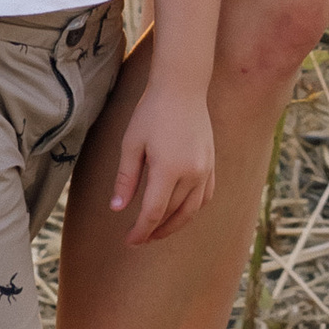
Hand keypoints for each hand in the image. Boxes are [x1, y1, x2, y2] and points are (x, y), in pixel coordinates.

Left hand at [110, 79, 215, 243]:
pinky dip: (192, 210)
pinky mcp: (212, 164)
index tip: (129, 241)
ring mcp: (205, 169)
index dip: (140, 231)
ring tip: (157, 231)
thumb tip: (117, 209)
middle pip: (172, 214)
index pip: (153, 213)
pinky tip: (180, 213)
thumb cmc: (151, 112)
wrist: (182, 87)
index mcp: (168, 169)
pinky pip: (205, 196)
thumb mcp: (131, 144)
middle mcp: (191, 173)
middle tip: (139, 238)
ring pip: (191, 210)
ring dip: (174, 225)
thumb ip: (125, 179)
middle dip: (154, 230)